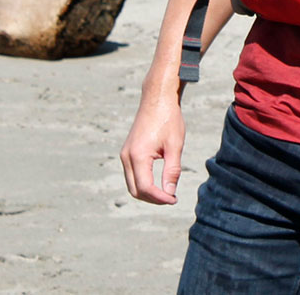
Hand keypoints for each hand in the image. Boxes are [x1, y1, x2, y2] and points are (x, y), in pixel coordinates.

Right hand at [120, 87, 184, 204]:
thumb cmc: (169, 119)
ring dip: (147, 192)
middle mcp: (127, 157)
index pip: (145, 188)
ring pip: (132, 184)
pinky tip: (158, 182)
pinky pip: (132, 174)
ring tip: (166, 193)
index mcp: (138, 156)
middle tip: (171, 198)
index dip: (160, 198)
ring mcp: (125, 154)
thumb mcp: (175, 146)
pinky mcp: (128, 151)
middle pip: (135, 190)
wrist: (158, 98)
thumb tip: (170, 193)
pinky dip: (143, 182)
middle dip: (153, 198)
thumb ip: (172, 171)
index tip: (174, 200)